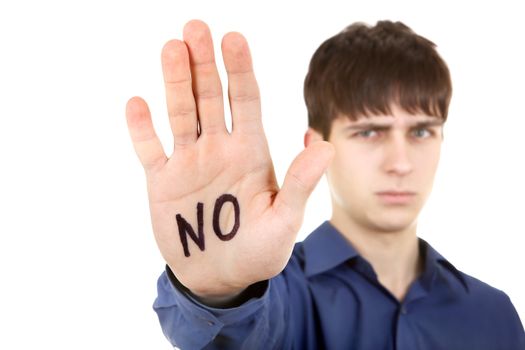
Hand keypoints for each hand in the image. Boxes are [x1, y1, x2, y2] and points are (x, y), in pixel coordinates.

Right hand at [125, 20, 332, 298]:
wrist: (221, 278)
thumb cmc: (258, 251)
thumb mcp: (283, 221)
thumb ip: (300, 183)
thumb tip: (326, 144)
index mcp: (251, 151)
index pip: (245, 101)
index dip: (240, 70)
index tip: (234, 38)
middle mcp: (219, 148)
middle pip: (210, 97)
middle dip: (204, 63)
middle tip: (195, 27)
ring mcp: (189, 162)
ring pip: (180, 114)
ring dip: (175, 83)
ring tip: (171, 48)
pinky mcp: (162, 181)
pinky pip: (150, 149)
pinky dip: (143, 129)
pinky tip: (137, 104)